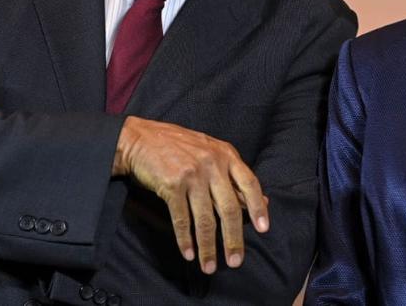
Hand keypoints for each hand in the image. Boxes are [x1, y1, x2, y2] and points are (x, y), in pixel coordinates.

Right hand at [113, 116, 268, 273]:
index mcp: (226, 154)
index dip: (258, 207)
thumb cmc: (178, 146)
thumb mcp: (212, 152)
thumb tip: (264, 201)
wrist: (141, 138)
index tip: (263, 229)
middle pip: (229, 208)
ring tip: (209, 266)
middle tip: (235, 261)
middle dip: (233, 238)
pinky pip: (182, 219)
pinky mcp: (171, 184)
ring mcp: (192, 174)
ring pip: (205, 219)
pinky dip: (185, 240)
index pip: (249, 184)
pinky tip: (189, 254)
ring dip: (208, 247)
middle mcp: (212, 164)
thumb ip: (234, 175)